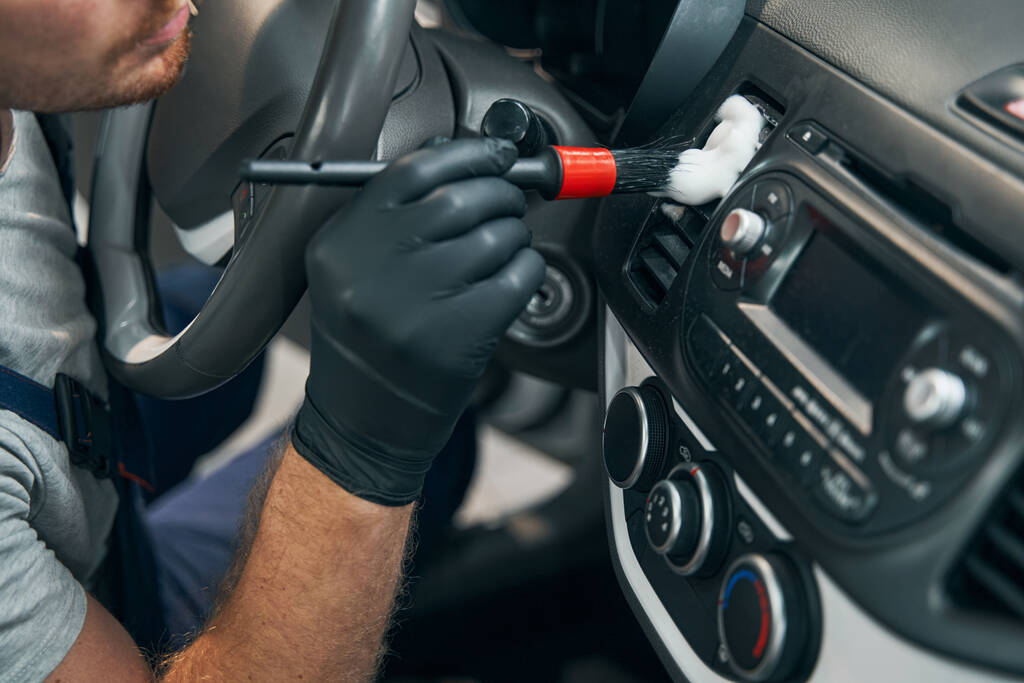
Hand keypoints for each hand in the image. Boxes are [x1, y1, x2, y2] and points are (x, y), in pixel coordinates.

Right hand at [292, 138, 545, 504]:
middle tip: (509, 201)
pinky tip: (514, 279)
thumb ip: (397, 214)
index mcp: (341, 243)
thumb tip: (465, 157)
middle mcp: (372, 269)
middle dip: (500, 193)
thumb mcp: (354, 270)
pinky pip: (518, 277)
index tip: (497, 153)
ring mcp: (416, 304)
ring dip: (515, 234)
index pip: (413, 170)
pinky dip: (529, 270)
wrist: (361, 423)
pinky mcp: (458, 336)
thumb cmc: (366, 341)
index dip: (468, 153)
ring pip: (496, 236)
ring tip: (506, 248)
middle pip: (460, 198)